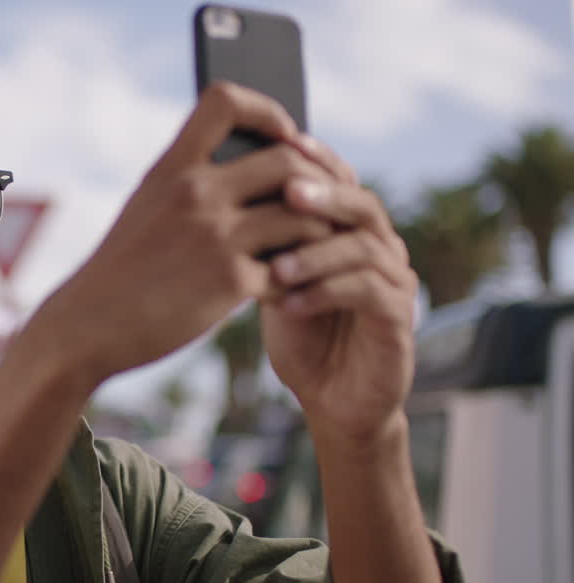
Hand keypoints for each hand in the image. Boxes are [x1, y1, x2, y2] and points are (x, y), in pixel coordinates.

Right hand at [42, 82, 334, 386]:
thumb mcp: (145, 208)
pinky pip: (291, 268)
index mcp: (171, 168)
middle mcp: (194, 192)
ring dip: (318, 234)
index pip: (226, 101)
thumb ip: (189, 183)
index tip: (283, 136)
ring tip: (316, 250)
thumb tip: (253, 167)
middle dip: (317, 180)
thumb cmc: (121, 271)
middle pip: (287, 158)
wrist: (87, 326)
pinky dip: (300, 280)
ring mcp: (214, 235)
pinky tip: (292, 290)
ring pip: (303, 215)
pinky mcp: (229, 280)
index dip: (267, 110)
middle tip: (324, 204)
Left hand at [260, 137, 418, 439]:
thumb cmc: (301, 336)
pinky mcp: (400, 319)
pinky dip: (326, 293)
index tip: (281, 143)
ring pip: (365, 247)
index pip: (341, 180)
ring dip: (316, 253)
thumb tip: (220, 192)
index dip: (316, 159)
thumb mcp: (274, 281)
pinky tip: (289, 304)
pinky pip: (369, 292)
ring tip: (274, 267)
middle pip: (361, 203)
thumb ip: (264, 241)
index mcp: (352, 231)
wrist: (331, 400)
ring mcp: (397, 282)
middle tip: (286, 193)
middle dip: (323, 195)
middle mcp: (383, 248)